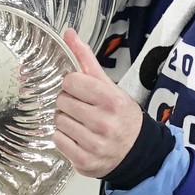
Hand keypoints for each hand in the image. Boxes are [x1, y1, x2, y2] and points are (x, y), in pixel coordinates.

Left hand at [52, 28, 143, 178]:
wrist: (137, 152)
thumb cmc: (120, 115)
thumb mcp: (109, 86)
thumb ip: (86, 59)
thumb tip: (68, 33)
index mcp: (111, 100)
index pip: (70, 82)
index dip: (72, 84)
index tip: (80, 90)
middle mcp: (103, 123)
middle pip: (61, 101)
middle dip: (68, 102)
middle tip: (81, 108)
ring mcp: (93, 144)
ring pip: (57, 121)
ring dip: (65, 120)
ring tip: (81, 123)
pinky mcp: (84, 161)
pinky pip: (57, 140)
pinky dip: (63, 138)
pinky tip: (77, 137)